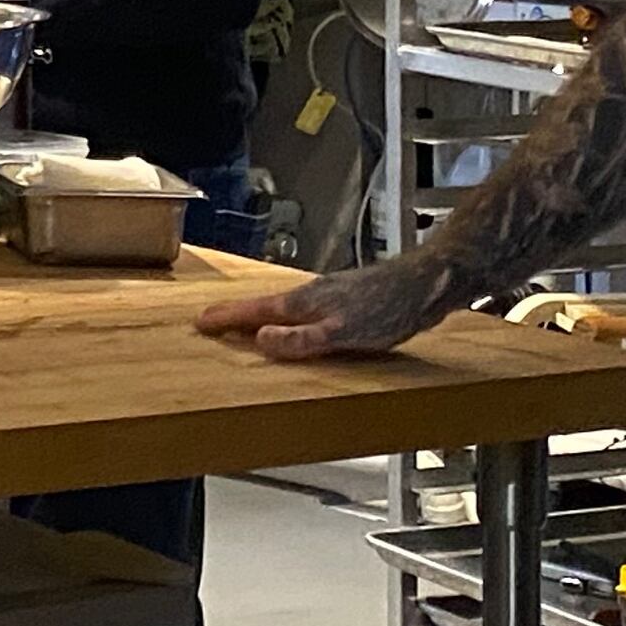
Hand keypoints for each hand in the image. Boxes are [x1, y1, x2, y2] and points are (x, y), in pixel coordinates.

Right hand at [196, 255, 457, 360]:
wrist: (425, 286)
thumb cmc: (388, 310)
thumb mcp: (342, 333)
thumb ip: (301, 339)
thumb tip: (258, 340)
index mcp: (304, 303)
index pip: (254, 311)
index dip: (226, 318)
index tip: (199, 322)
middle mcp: (311, 296)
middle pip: (264, 306)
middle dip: (236, 315)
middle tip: (212, 323)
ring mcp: (329, 296)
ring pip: (284, 307)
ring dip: (261, 317)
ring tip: (246, 328)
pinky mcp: (347, 302)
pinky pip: (305, 313)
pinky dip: (288, 320)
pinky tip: (298, 327)